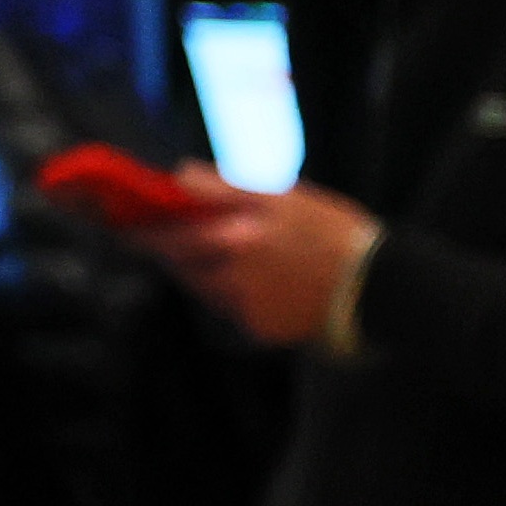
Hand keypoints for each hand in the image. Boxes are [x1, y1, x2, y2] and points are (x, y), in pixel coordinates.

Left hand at [138, 169, 376, 347]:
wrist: (382, 286)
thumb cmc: (335, 230)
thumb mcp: (283, 195)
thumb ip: (224, 187)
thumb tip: (179, 175)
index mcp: (235, 239)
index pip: (167, 237)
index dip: (140, 233)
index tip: (123, 227)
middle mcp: (233, 277)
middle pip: (181, 265)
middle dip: (174, 251)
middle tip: (177, 237)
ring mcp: (246, 308)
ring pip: (205, 288)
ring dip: (205, 272)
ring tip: (239, 256)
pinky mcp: (261, 330)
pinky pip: (233, 309)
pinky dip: (237, 295)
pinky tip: (266, 282)